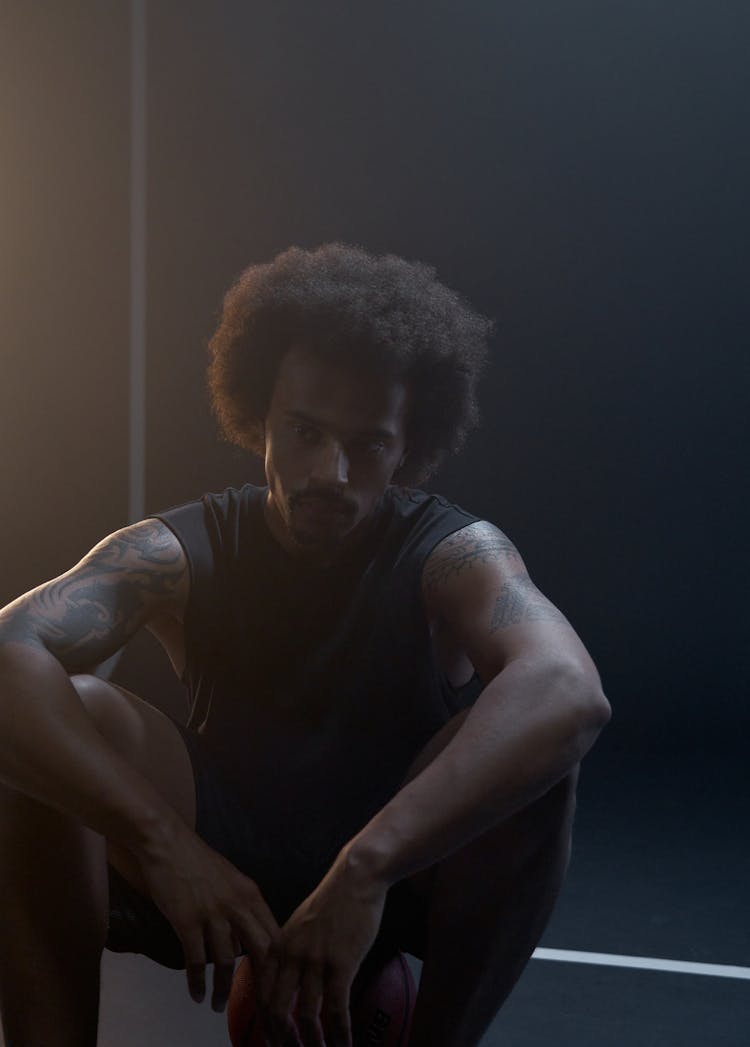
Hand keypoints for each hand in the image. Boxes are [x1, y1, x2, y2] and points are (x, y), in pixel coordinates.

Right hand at [133, 818, 279, 1010]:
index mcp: (251, 894)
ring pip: (226, 961)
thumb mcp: (231, 880)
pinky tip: (196, 995)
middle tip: (257, 1006)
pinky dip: (197, 982)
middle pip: (260, 951)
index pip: (275, 935)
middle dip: (261, 982)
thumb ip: (242, 908)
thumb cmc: (197, 862)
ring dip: (223, 989)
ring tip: (218, 1006)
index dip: (279, 964)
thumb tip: (244, 944)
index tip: (276, 985)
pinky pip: (196, 960)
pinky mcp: (187, 921)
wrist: (168, 844)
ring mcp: (213, 914)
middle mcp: (237, 905)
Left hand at [257, 850, 388, 1046]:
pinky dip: (340, 1033)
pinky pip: (336, 1009)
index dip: (266, 1024)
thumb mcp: (300, 925)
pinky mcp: (341, 963)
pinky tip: (346, 1044)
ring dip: (313, 1042)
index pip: (262, 994)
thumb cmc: (333, 901)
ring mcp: (315, 960)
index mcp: (278, 947)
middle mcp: (291, 956)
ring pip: (306, 1015)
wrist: (356, 877)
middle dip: (284, 1040)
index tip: (273, 1041)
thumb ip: (290, 952)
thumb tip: (289, 983)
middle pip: (277, 1010)